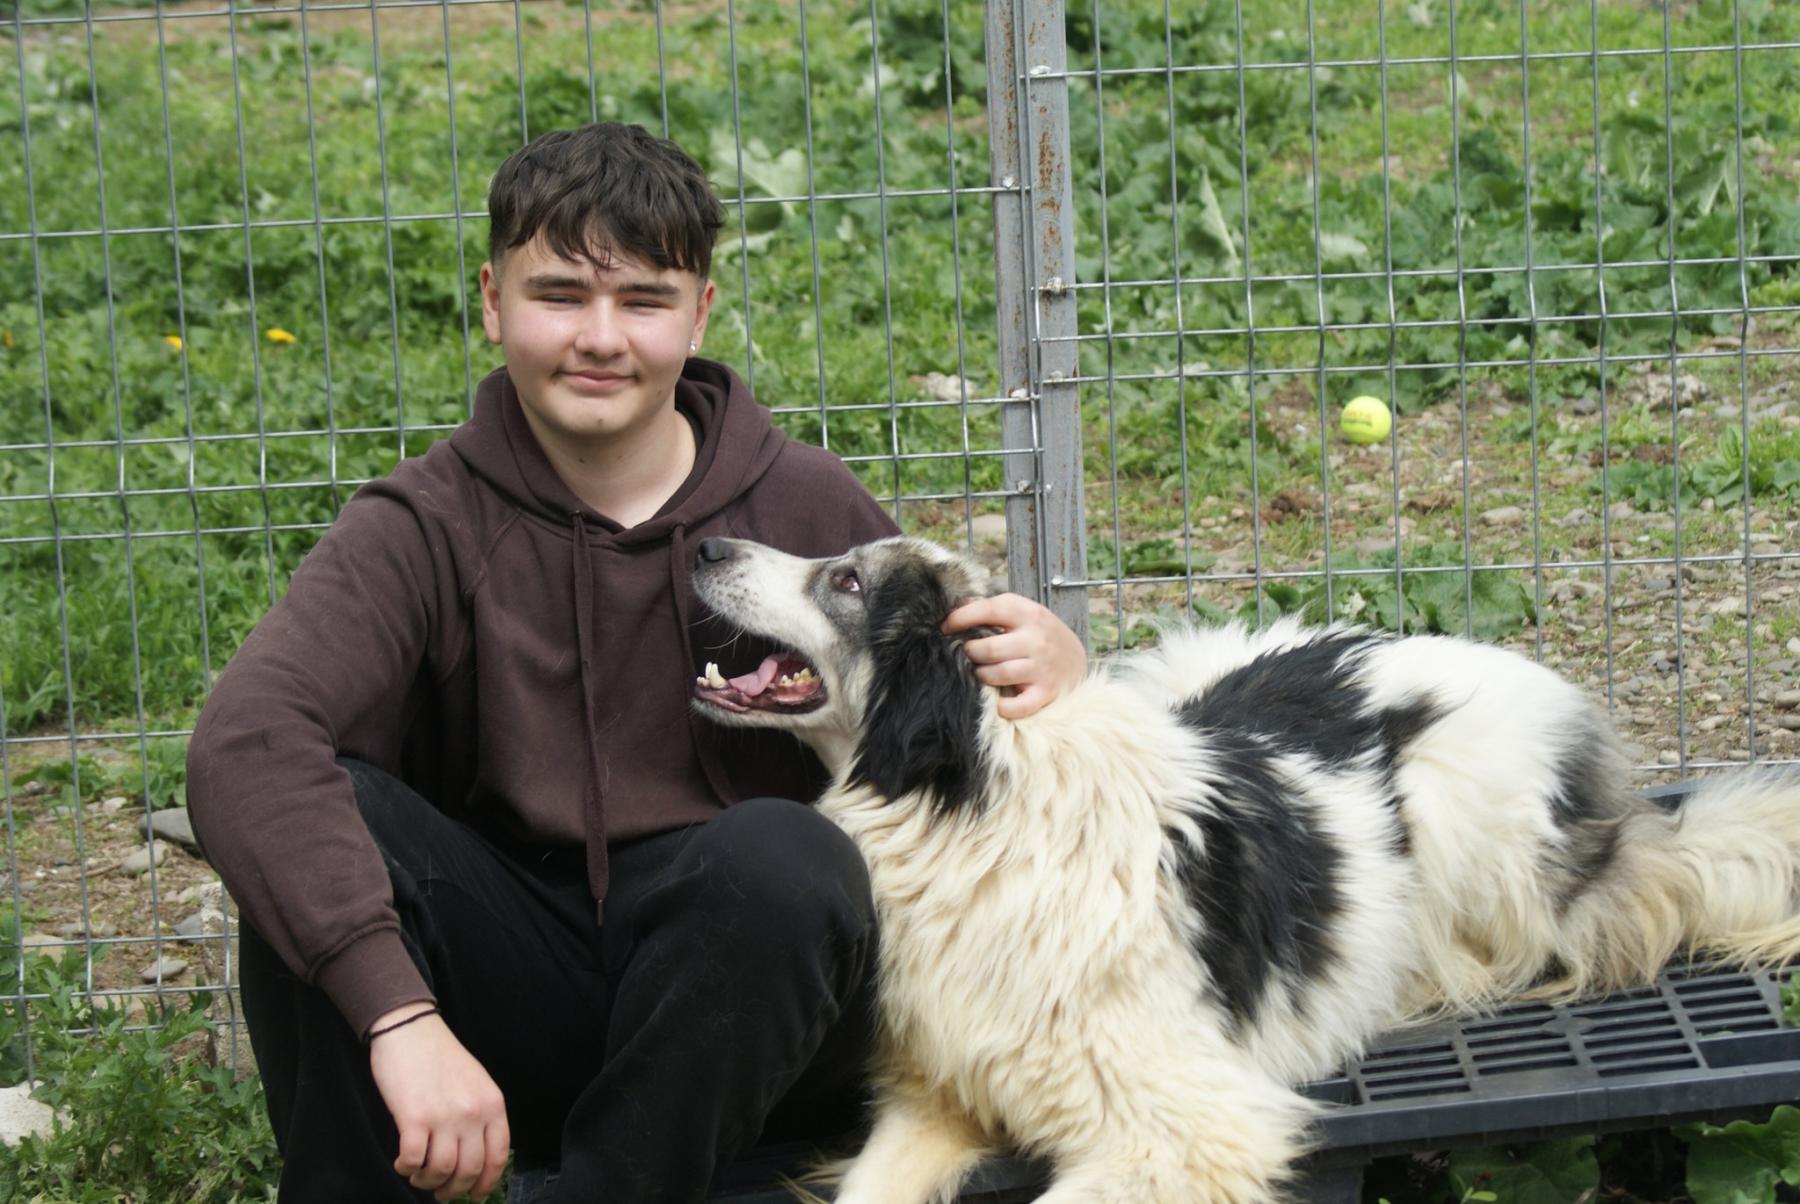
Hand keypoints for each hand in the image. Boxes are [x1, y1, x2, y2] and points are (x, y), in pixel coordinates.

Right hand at [367, 1005, 510, 1201]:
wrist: (410, 1028)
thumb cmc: (440, 1056)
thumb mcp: (475, 1083)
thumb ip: (480, 1115)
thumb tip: (475, 1157)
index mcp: (493, 1104)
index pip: (498, 1157)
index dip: (486, 1184)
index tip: (474, 1196)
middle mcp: (473, 1112)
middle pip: (470, 1170)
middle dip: (453, 1190)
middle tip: (440, 1192)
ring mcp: (444, 1115)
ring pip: (441, 1171)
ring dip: (427, 1181)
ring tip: (418, 1176)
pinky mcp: (413, 1117)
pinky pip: (413, 1161)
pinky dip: (406, 1169)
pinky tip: (403, 1162)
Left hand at [942, 593, 1086, 719]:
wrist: (1076, 660)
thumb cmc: (1040, 634)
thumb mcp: (1023, 612)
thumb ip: (993, 607)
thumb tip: (957, 605)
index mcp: (1028, 613)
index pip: (988, 610)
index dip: (960, 618)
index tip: (945, 628)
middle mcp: (1036, 639)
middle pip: (988, 648)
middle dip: (971, 653)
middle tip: (970, 655)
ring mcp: (1041, 668)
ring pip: (996, 675)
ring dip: (982, 676)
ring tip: (983, 672)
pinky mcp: (1045, 693)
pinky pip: (1016, 706)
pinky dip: (1003, 707)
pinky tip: (999, 700)